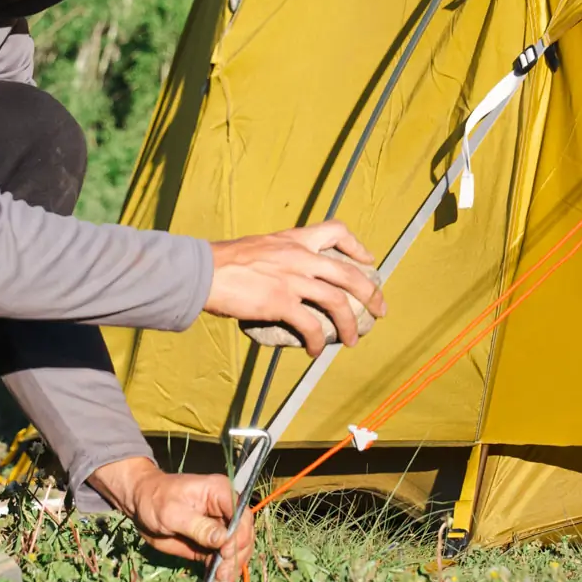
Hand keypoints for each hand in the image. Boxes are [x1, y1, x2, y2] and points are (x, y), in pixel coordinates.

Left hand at [89, 457, 253, 581]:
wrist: (140, 505)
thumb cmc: (155, 500)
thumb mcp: (173, 512)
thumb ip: (199, 526)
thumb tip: (224, 540)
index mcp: (220, 493)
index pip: (241, 515)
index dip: (239, 535)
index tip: (225, 553)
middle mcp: (226, 511)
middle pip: (243, 537)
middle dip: (234, 558)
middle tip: (221, 576)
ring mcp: (220, 530)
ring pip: (234, 553)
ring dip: (228, 572)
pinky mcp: (210, 546)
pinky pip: (220, 562)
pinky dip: (218, 577)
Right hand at [206, 221, 386, 354]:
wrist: (202, 271)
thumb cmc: (223, 262)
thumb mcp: (259, 247)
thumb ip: (278, 257)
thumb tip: (283, 276)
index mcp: (294, 239)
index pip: (335, 230)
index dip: (357, 246)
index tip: (368, 260)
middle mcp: (299, 256)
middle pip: (348, 272)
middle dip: (370, 293)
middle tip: (379, 309)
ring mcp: (292, 279)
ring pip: (337, 302)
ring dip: (349, 324)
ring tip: (351, 340)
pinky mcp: (280, 302)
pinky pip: (311, 325)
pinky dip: (318, 341)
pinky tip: (316, 350)